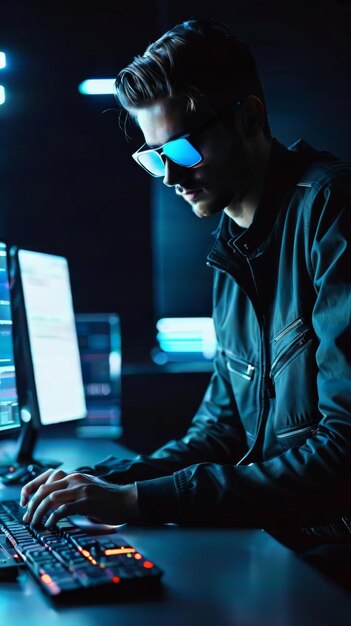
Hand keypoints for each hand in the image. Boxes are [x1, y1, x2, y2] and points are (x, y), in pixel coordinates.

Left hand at [20, 468, 139, 527]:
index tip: (25, 503)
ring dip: (39, 513)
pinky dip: (53, 518)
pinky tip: (51, 525)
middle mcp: (75, 479)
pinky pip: (63, 509)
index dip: (31, 489)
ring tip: (36, 524)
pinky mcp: (87, 502)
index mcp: (73, 476)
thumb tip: (48, 505)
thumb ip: (68, 493)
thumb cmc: (106, 499)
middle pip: (44, 490)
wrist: (127, 500)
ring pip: (50, 499)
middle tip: (28, 519)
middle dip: (32, 506)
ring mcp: (81, 489)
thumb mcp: (85, 490)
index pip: (45, 478)